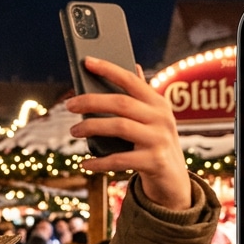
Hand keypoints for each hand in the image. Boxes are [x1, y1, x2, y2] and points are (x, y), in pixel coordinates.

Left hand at [67, 56, 192, 209]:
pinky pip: (120, 159)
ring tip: (74, 131)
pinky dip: (99, 162)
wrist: (174, 181)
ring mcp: (159, 140)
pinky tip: (84, 163)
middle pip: (121, 103)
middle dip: (91, 101)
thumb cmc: (156, 144)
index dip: (109, 69)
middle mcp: (162, 118)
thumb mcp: (154, 119)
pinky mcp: (154, 162)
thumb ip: (141, 97)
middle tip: (69, 105)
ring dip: (92, 127)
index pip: (132, 80)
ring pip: (119, 127)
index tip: (87, 61)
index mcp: (159, 103)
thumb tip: (133, 66)